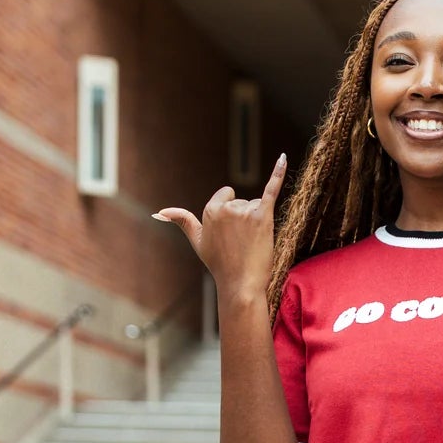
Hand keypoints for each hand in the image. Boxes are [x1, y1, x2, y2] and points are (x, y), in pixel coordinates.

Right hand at [153, 155, 286, 304]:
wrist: (241, 285)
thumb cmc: (220, 265)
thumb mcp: (198, 241)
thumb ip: (183, 221)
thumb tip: (159, 213)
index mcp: (210, 209)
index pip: (226, 196)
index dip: (231, 217)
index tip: (229, 236)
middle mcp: (226, 208)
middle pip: (242, 202)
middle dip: (244, 220)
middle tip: (241, 244)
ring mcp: (244, 212)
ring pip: (255, 206)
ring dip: (256, 222)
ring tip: (251, 244)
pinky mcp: (263, 217)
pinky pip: (271, 190)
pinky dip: (278, 173)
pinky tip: (283, 157)